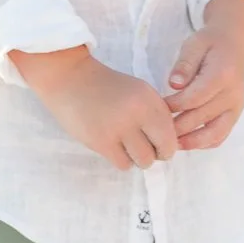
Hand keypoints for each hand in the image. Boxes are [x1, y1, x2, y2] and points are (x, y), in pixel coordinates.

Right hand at [8, 45, 178, 170]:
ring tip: (125, 146)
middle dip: (156, 154)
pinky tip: (112, 146)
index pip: (173, 134)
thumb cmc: (107, 87)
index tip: (157, 142)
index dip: (168, 143)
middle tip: (143, 147)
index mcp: (151, 100)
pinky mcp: (101, 141)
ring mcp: (120, 128)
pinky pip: (123, 164)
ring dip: (137, 158)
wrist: (70, 78)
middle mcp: (139, 113)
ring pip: (144, 161)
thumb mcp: (139, 92)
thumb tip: (170, 144)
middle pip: (164, 151)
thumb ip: (155, 114)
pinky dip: (121, 159)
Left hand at [164, 0, 243, 150]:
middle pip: (202, 117)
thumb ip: (184, 64)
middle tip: (156, 131)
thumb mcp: (194, 44)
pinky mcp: (235, 114)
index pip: (195, 97)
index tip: (157, 108)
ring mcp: (236, 107)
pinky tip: (185, 143)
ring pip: (215, 133)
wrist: (234, 43)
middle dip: (178, 127)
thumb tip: (174, 84)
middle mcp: (233, 95)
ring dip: (191, 142)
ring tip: (169, 144)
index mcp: (222, 75)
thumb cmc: (211, 43)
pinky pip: (221, 135)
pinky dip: (204, 143)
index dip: (175, 106)